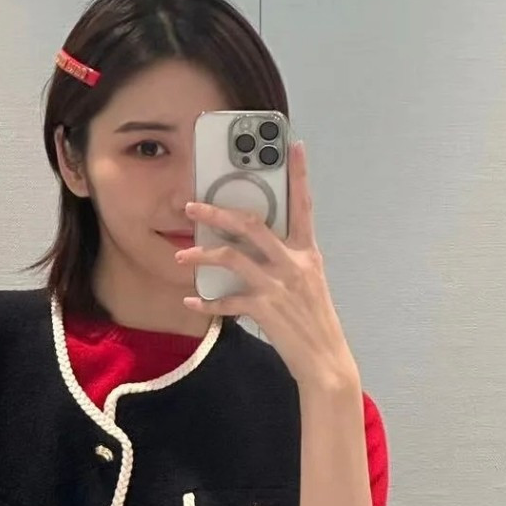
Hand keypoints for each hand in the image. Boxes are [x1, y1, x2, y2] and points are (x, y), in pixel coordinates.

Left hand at [174, 139, 357, 386]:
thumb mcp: (309, 284)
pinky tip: (190, 302)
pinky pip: (227, 301)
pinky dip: (206, 302)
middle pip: (252, 225)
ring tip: (181, 255)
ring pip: (232, 257)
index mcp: (308, 254)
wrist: (324, 359)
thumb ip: (287, 262)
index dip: (300, 175)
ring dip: (202, 254)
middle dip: (217, 212)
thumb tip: (255, 249)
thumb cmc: (313, 322)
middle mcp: (294, 264)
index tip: (294, 146)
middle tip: (192, 204)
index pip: (304, 206)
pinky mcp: (265, 309)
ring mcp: (279, 286)